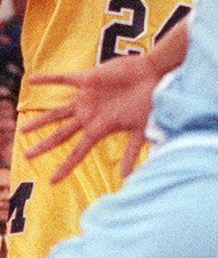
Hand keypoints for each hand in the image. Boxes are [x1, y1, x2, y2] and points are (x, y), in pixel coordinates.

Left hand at [23, 57, 157, 182]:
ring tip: (24, 128)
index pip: (78, 153)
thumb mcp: (141, 129)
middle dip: (44, 146)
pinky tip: (31, 80)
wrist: (154, 75)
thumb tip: (125, 177)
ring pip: (57, 112)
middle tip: (27, 156)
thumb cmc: (150, 103)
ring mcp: (87, 99)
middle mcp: (90, 116)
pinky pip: (63, 79)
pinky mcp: (88, 79)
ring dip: (41, 120)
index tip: (52, 181)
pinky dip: (48, 80)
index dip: (65, 167)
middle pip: (61, 135)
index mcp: (99, 129)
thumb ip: (132, 151)